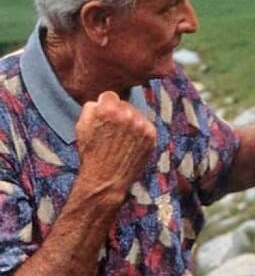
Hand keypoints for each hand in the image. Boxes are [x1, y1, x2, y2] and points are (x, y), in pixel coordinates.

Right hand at [74, 91, 156, 205]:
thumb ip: (90, 108)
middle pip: (124, 104)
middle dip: (118, 114)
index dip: (105, 106)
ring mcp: (141, 125)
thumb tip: (100, 101)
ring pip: (136, 114)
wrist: (106, 179)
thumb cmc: (91, 154)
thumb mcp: (81, 127)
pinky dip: (140, 131)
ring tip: (121, 139)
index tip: (104, 116)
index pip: (109, 96)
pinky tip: (131, 143)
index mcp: (107, 110)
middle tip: (112, 130)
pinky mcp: (151, 135)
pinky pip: (146, 125)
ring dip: (130, 122)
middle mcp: (127, 115)